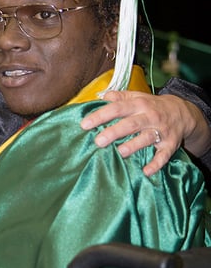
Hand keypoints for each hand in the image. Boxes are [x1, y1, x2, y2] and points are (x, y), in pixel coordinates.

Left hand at [81, 91, 210, 176]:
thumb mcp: (136, 97)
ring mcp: (161, 131)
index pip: (117, 108)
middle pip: (130, 124)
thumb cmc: (151, 106)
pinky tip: (146, 171)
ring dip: (134, 145)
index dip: (100, 116)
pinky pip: (164, 155)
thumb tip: (100, 96)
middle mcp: (150, 117)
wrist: (183, 113)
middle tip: (98, 142)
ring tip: (121, 152)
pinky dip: (156, 163)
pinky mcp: (170, 144)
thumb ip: (119, 97)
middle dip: (114, 132)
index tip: (84, 125)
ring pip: (147, 138)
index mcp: (138, 104)